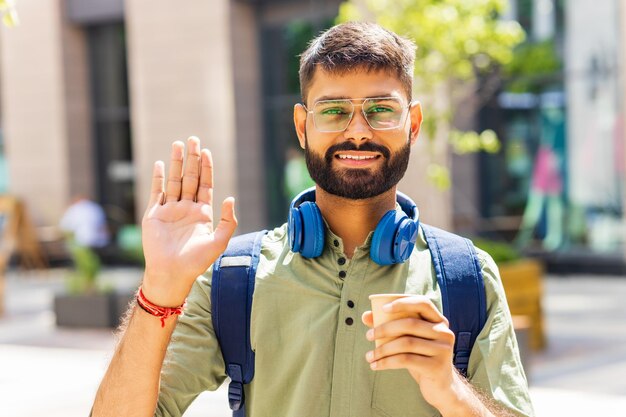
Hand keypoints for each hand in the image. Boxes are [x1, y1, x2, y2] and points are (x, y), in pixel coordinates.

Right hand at [140, 137, 236, 305]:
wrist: (171, 273)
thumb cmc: (197, 261)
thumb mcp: (219, 242)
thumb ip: (228, 221)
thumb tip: (231, 198)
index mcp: (203, 213)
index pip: (205, 185)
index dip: (206, 168)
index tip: (207, 152)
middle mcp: (186, 209)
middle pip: (190, 178)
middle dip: (192, 159)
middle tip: (193, 139)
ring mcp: (170, 210)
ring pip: (174, 181)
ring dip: (176, 163)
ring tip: (178, 144)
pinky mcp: (154, 215)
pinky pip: (157, 192)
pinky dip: (159, 178)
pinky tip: (161, 163)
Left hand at [362, 296, 462, 409]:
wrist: (441, 387)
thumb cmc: (421, 358)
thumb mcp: (409, 341)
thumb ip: (390, 326)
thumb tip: (366, 315)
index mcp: (438, 321)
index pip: (423, 303)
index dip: (403, 303)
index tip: (383, 308)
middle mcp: (444, 332)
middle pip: (410, 324)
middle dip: (385, 328)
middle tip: (368, 335)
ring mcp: (443, 350)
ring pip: (406, 343)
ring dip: (383, 349)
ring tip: (369, 356)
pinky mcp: (436, 366)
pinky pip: (406, 360)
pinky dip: (387, 362)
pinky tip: (376, 366)